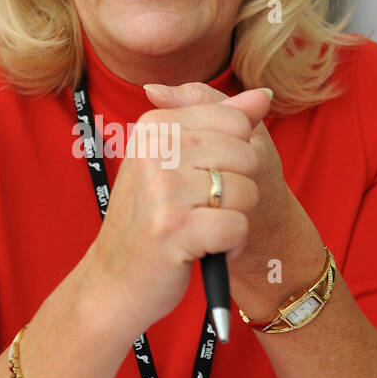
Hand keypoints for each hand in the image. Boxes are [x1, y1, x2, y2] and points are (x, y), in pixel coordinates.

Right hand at [83, 83, 272, 339]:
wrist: (114, 281)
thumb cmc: (152, 219)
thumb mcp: (178, 161)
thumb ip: (221, 123)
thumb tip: (262, 96)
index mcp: (155, 125)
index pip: (234, 120)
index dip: (235, 156)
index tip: (204, 179)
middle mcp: (155, 150)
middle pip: (245, 155)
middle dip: (239, 189)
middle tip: (204, 210)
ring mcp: (162, 190)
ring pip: (245, 192)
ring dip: (236, 220)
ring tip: (204, 232)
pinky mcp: (173, 229)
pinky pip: (237, 226)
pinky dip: (232, 245)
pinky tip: (209, 251)